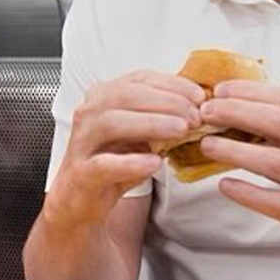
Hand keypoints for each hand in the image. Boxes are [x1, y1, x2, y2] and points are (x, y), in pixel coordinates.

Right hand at [48, 71, 202, 225]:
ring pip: (112, 123)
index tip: (199, 96)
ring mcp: (82, 142)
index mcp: (104, 97)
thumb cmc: (113, 162)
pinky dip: (131, 162)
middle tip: (195, 115)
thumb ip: (161, 119)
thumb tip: (199, 109)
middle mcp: (89, 113)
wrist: (80, 199)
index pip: (139, 80)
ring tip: (181, 130)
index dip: (172, 85)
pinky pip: (104, 163)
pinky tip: (155, 163)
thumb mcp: (140, 135)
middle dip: (166, 102)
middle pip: (126, 95)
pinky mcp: (81, 172)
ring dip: (151, 124)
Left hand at [199, 80, 279, 270]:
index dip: (251, 91)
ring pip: (275, 161)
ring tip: (207, 145)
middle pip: (279, 123)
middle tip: (206, 113)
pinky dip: (248, 193)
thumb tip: (244, 109)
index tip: (220, 90)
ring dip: (235, 151)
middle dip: (237, 112)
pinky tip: (225, 185)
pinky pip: (277, 203)